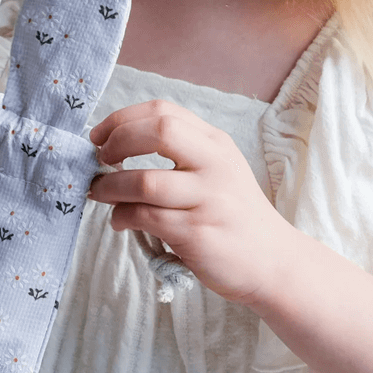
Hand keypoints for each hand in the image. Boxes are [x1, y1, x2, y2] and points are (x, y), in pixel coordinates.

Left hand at [86, 99, 292, 304]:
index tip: (100, 136)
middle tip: (101, 160)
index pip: (163, 111)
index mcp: (216, 143)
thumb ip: (179, 153)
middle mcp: (215, 164)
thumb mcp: (217, 170)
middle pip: (159, 131)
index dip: (122, 119)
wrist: (273, 261)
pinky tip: (120, 221)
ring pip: (144, 181)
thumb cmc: (233, 214)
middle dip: (117, 142)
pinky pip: (145, 217)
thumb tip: (115, 146)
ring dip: (110, 187)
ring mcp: (208, 198)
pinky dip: (122, 217)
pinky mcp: (197, 232)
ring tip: (99, 194)